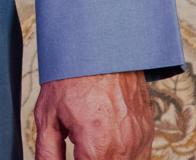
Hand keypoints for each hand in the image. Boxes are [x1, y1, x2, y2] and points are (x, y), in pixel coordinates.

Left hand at [34, 70, 152, 159]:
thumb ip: (47, 151)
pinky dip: (123, 157)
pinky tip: (107, 146)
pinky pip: (139, 158)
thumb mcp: (48, 115)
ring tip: (89, 147)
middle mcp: (124, 148)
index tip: (71, 156)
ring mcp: (140, 141)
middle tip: (78, 151)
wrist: (101, 48)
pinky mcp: (148, 134)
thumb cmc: (72, 77)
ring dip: (107, 159)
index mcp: (98, 146)